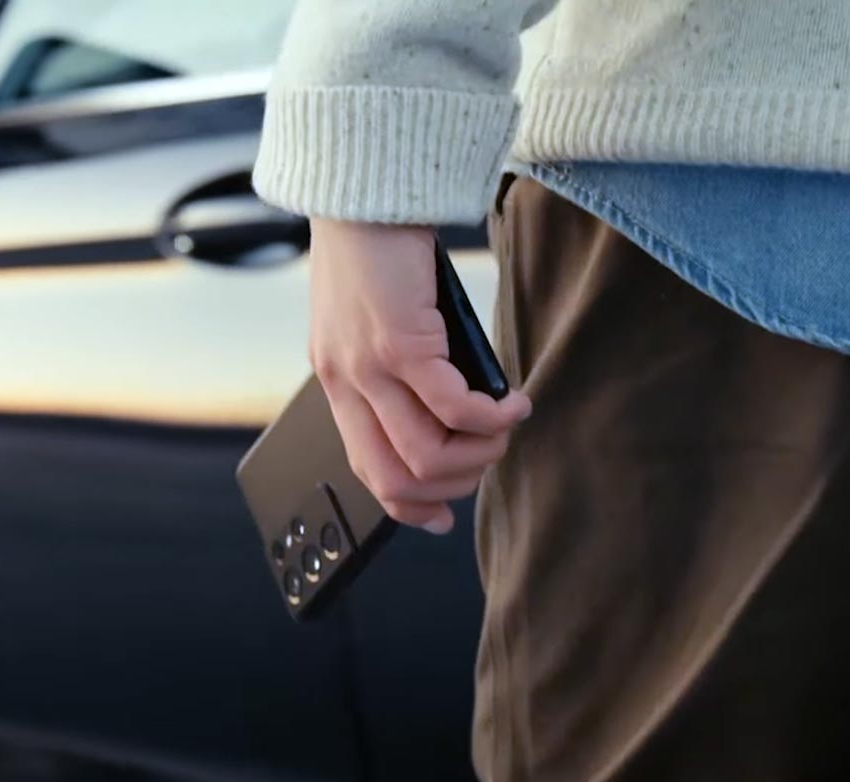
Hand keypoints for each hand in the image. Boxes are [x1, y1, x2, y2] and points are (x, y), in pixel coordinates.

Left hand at [308, 218, 531, 532]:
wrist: (362, 196)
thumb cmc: (374, 253)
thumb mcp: (374, 323)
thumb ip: (398, 370)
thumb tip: (455, 410)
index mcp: (337, 383)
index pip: (366, 469)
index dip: (407, 504)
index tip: (441, 516)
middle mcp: (345, 383)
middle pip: (395, 477)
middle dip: (453, 485)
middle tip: (489, 458)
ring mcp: (369, 367)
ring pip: (427, 453)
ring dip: (480, 452)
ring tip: (506, 423)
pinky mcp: (400, 342)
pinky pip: (453, 407)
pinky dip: (491, 416)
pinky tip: (512, 401)